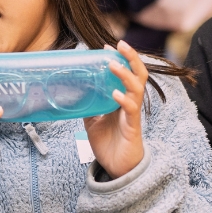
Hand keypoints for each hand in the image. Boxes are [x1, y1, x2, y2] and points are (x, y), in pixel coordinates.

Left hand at [84, 40, 146, 178]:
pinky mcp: (132, 128)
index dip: (121, 58)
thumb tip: (73, 93)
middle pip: (139, 75)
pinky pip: (131, 110)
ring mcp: (133, 115)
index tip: (107, 46)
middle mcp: (131, 103)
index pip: (127, 73)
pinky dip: (123, 100)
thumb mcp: (93, 121)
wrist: (117, 168)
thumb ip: (88, 106)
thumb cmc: (109, 144)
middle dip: (131, 58)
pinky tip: (115, 94)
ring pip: (136, 88)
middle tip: (120, 44)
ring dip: (124, 75)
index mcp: (123, 99)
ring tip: (112, 64)